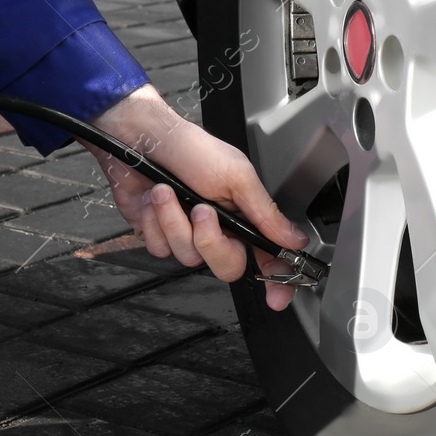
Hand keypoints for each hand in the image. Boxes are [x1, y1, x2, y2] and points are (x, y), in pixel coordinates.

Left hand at [82, 85, 309, 310]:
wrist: (141, 139)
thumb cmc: (190, 148)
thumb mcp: (236, 175)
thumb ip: (265, 213)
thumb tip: (294, 239)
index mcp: (243, 214)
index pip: (267, 254)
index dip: (277, 278)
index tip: (277, 297)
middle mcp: (218, 228)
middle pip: (227, 266)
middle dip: (210, 241)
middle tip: (201, 211)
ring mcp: (187, 233)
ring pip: (188, 257)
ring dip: (174, 221)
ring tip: (168, 192)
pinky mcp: (159, 234)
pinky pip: (161, 249)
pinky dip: (154, 222)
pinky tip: (154, 200)